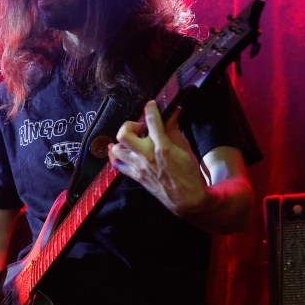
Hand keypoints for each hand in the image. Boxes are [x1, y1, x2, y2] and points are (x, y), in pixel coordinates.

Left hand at [109, 101, 208, 217]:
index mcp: (162, 147)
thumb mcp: (185, 148)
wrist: (185, 199)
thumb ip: (174, 129)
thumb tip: (173, 112)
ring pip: (117, 149)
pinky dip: (115, 156)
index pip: (152, 121)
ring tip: (133, 140)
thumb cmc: (188, 174)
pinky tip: (119, 150)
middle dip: (130, 125)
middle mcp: (146, 156)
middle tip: (140, 128)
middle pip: (124, 134)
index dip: (150, 109)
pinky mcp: (135, 175)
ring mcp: (138, 167)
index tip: (151, 105)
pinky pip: (117, 164)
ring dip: (123, 141)